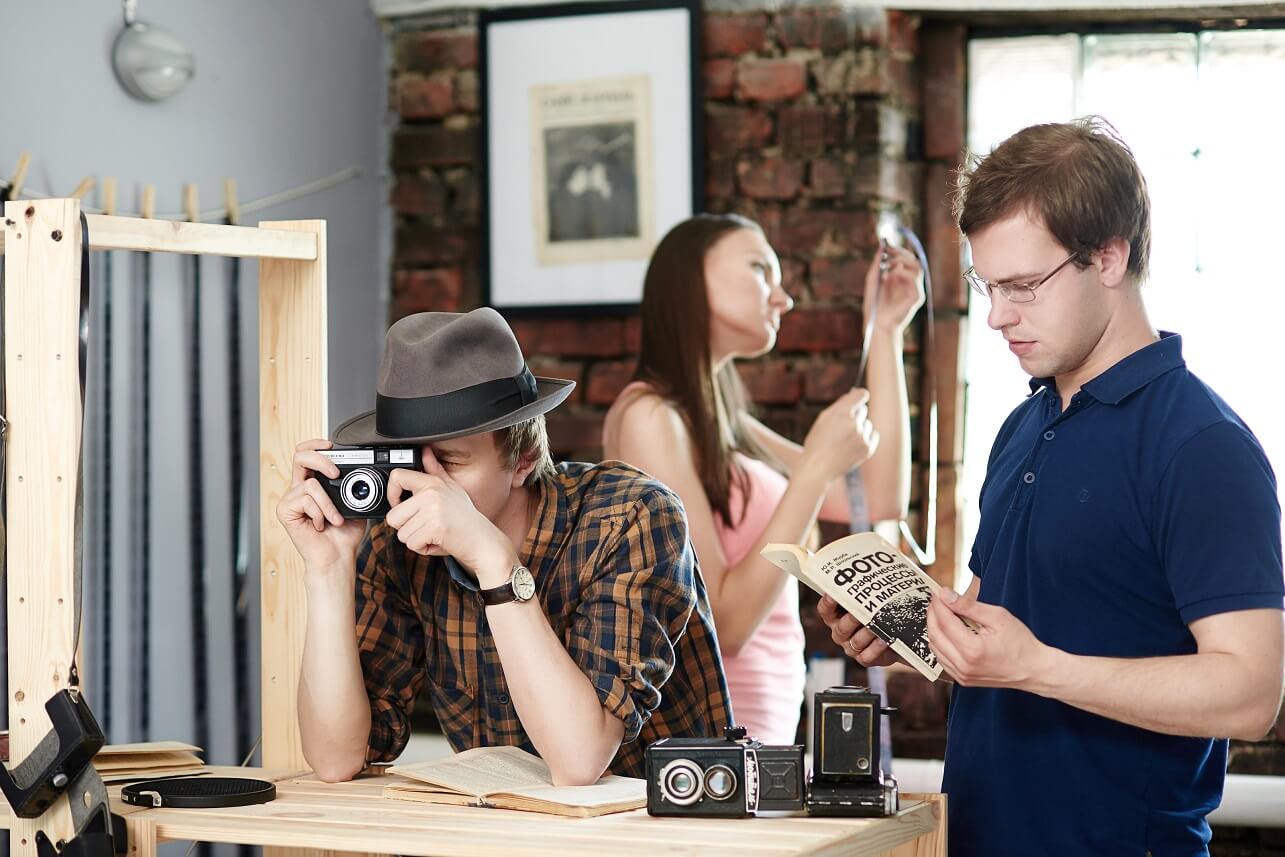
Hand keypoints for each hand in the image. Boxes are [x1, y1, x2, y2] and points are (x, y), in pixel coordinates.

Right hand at [276, 439, 367, 570]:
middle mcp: (299, 489)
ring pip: (311, 484)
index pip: (306, 454)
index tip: (330, 444)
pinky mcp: (285, 511)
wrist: (336, 556)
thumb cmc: (344, 534)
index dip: (315, 445)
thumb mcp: (354, 503)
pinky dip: (320, 513)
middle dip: (320, 460)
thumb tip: (362, 473)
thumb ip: (353, 486)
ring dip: (328, 504)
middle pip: (300, 456)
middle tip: (335, 473)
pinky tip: (320, 525)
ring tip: (334, 519)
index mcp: (313, 484)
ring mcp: (290, 499)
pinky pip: (306, 500)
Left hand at [383, 448, 513, 581]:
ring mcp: (433, 511)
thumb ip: (435, 470)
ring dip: (416, 540)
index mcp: (432, 483)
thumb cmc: (466, 518)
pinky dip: (423, 548)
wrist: (483, 541)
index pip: (397, 477)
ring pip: (402, 534)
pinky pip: (413, 544)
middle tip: (425, 526)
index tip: (400, 505)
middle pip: (393, 516)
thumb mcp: (451, 489)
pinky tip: (437, 542)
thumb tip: (425, 451)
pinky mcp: (435, 528)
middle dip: (406, 527)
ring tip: (434, 534)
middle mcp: (431, 494)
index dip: (392, 494)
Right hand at [801, 388, 878, 480]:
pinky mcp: (868, 448)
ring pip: (868, 424)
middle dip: (855, 416)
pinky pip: (873, 435)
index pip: (862, 395)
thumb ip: (840, 404)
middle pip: (863, 410)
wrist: (818, 468)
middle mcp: (854, 423)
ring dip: (859, 428)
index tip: (858, 399)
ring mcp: (862, 437)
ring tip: (844, 440)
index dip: (859, 396)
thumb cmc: (818, 442)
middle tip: (841, 428)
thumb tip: (856, 393)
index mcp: (841, 413)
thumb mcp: (823, 419)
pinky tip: (852, 445)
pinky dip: (866, 438)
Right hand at [817, 595, 901, 666]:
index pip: (825, 610)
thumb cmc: (879, 613)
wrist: (896, 635)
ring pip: (855, 642)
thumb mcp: (870, 600)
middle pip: (840, 628)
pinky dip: (876, 648)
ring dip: (868, 633)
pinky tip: (885, 640)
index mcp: (836, 617)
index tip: (833, 594)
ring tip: (880, 624)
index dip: (827, 603)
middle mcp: (841, 633)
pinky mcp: (864, 659)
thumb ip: (865, 589)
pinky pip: (866, 656)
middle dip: (851, 619)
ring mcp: (851, 647)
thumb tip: (869, 567)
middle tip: (861, 611)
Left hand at [864, 243, 924, 334]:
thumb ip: (877, 264)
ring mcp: (914, 289)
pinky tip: (891, 275)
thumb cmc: (874, 304)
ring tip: (889, 263)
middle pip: (914, 260)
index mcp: (900, 278)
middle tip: (889, 251)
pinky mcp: (916, 297)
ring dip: (902, 261)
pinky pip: (915, 280)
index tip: (886, 246)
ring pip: (918, 267)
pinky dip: (903, 273)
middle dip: (901, 253)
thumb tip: (881, 246)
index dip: (898, 250)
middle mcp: (909, 283)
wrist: (876, 323)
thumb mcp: (873, 280)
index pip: (906, 259)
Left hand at [926, 588, 1053, 688]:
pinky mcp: (962, 679)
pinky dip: (940, 642)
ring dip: (934, 628)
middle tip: (937, 600)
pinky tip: (947, 631)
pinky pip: (942, 658)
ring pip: (934, 647)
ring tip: (942, 613)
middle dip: (933, 614)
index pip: (944, 622)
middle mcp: (964, 666)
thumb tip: (945, 595)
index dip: (939, 604)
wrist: (1034, 670)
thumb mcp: (998, 617)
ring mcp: (962, 675)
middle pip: (934, 634)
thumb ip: (969, 606)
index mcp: (972, 650)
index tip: (938, 592)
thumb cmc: (1020, 643)